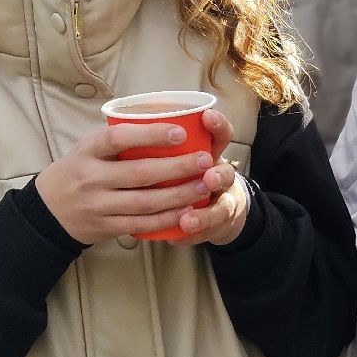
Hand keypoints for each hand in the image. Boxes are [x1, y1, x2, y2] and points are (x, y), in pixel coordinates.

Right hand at [37, 121, 220, 244]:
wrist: (48, 210)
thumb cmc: (78, 170)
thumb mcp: (88, 147)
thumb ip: (117, 137)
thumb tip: (162, 116)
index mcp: (88, 150)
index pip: (118, 138)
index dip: (150, 134)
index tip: (180, 132)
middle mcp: (91, 177)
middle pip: (139, 173)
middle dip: (177, 168)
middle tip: (205, 160)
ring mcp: (98, 205)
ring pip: (145, 202)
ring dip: (179, 195)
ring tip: (204, 185)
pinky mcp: (106, 226)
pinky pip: (141, 224)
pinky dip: (167, 219)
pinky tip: (187, 211)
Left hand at [174, 109, 250, 246]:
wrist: (217, 204)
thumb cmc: (185, 172)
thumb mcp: (181, 153)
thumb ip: (162, 140)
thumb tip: (129, 120)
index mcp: (212, 152)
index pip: (222, 134)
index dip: (218, 125)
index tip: (207, 116)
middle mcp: (222, 175)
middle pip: (227, 174)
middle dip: (218, 176)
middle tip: (207, 179)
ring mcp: (225, 200)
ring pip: (222, 209)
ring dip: (204, 215)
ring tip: (187, 221)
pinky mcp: (221, 224)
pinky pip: (211, 232)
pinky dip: (192, 236)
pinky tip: (177, 239)